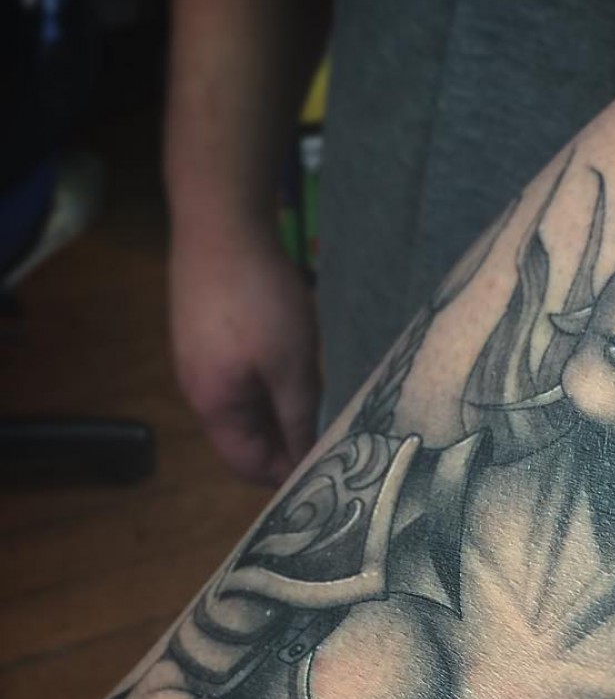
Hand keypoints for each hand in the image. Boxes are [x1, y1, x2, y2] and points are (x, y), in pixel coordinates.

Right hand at [170, 224, 320, 486]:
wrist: (221, 223)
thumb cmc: (259, 300)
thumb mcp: (291, 368)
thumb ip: (299, 420)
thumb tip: (306, 462)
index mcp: (213, 406)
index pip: (247, 465)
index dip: (285, 475)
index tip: (327, 472)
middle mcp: (198, 390)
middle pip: (245, 439)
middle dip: (286, 445)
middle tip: (333, 442)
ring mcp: (199, 360)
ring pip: (245, 407)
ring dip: (281, 414)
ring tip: (322, 409)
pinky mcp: (206, 335)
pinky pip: (241, 378)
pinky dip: (270, 386)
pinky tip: (299, 373)